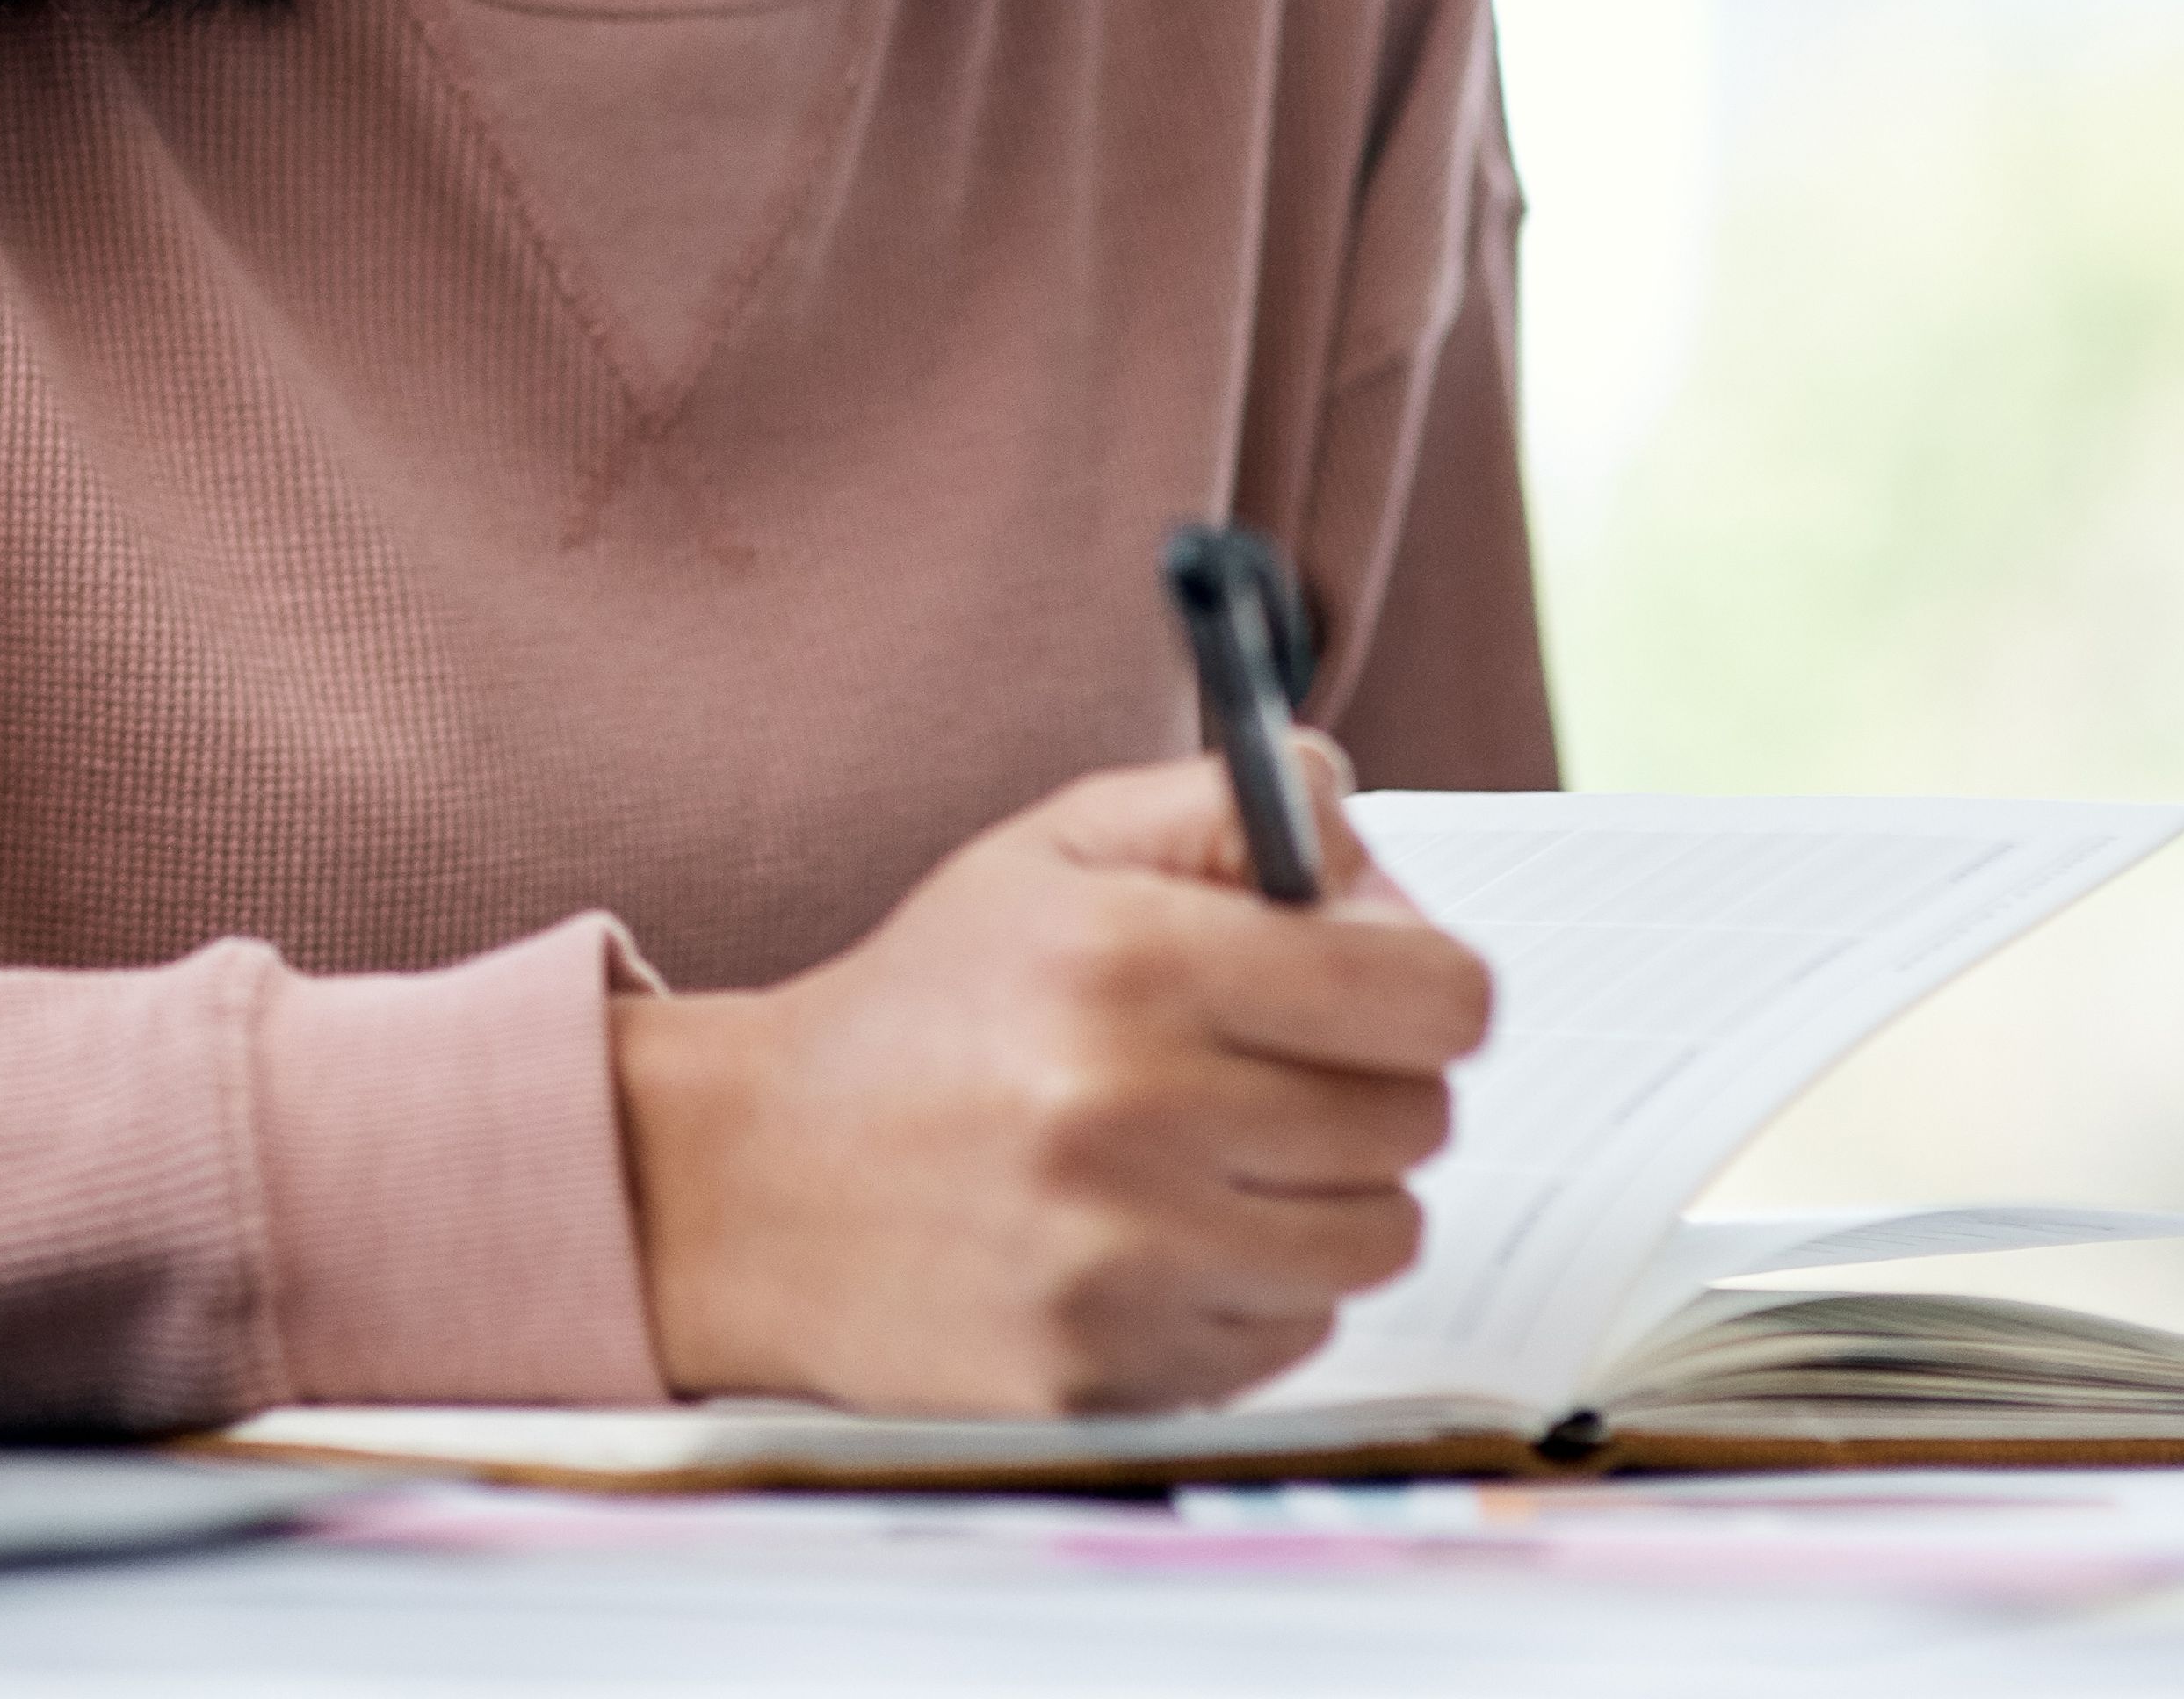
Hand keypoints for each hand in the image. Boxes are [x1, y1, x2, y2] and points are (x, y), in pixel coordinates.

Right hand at [604, 741, 1490, 1415]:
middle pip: (1417, 1121)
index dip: (1425, 984)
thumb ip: (1217, 807)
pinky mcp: (1114, 1375)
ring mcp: (1123, 1263)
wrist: (752, 1185)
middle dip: (1363, 1086)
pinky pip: (1297, 1335)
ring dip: (1321, 1198)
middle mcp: (1129, 1114)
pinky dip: (1254, 1290)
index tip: (1378, 988)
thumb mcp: (1047, 856)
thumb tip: (1354, 824)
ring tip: (1211, 1161)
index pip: (1432, 997)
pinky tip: (1158, 1242)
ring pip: (1377, 1241)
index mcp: (1128, 961)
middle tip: (1266, 1071)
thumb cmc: (924, 1014)